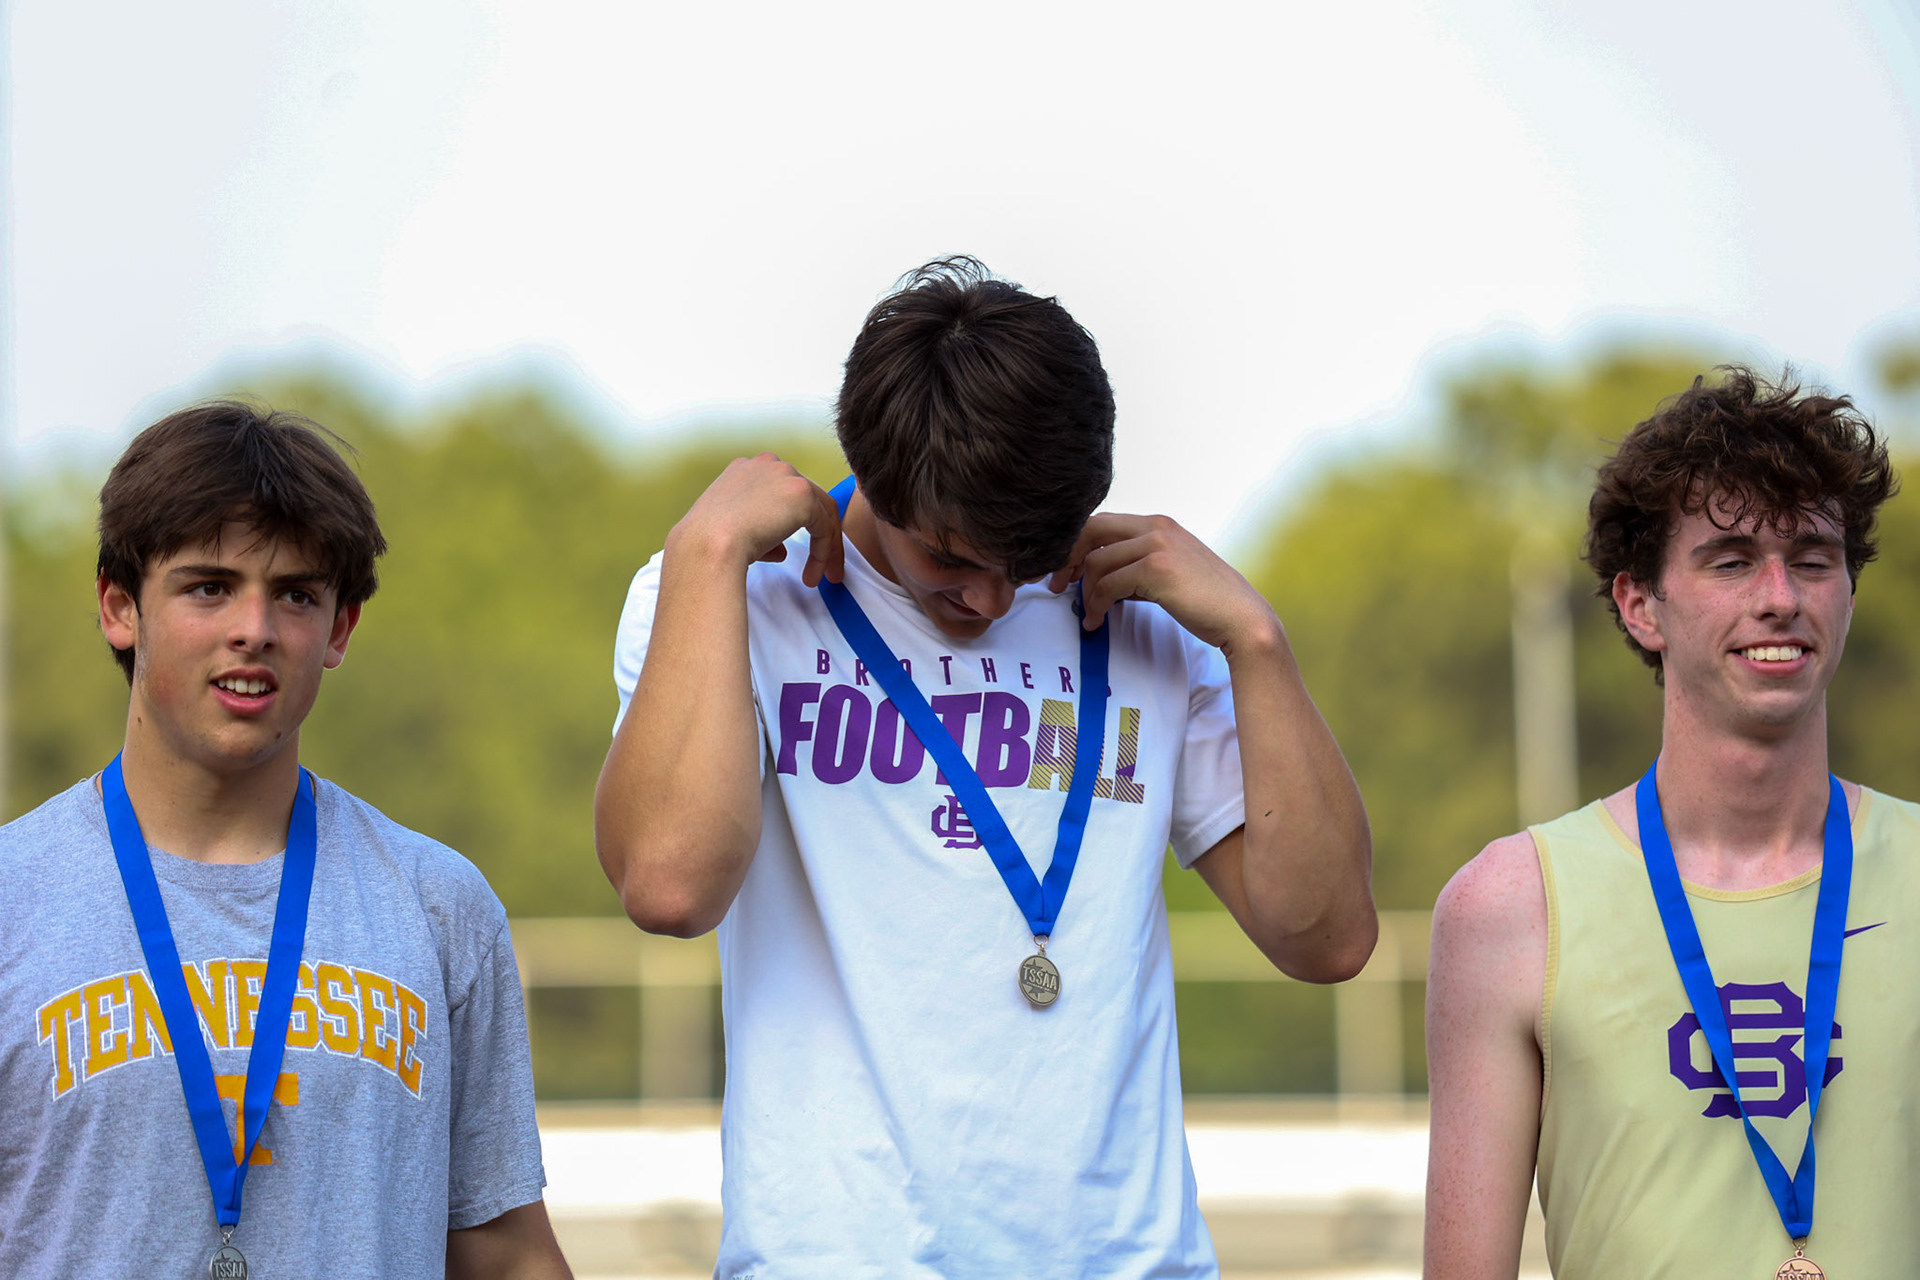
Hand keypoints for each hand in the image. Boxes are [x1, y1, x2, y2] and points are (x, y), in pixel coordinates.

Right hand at [670, 453, 844, 586]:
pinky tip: (811, 576)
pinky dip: (823, 554)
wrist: (708, 546)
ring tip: (825, 577)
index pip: (782, 491)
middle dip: (819, 533)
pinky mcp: (802, 494)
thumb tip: (781, 550)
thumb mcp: (735, 531)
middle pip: (808, 498)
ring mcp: (786, 476)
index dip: (792, 521)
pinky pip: (824, 527)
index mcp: (747, 469)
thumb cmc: (710, 545)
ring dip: (826, 547)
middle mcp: (768, 465)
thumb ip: (762, 532)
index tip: (792, 550)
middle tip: (822, 566)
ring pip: (822, 512)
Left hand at [1047, 512, 1279, 653]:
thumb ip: (1138, 565)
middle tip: (1056, 585)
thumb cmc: (1206, 600)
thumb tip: (1101, 576)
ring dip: (1084, 592)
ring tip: (1088, 614)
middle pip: (1090, 530)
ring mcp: (1157, 545)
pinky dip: (1095, 606)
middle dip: (1067, 558)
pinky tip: (1096, 621)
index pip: (1101, 522)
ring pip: (1096, 562)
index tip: (1064, 572)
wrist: (1241, 617)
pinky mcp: (1156, 569)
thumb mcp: (1170, 571)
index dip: (1076, 545)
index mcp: (1159, 524)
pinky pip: (1107, 584)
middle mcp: (1156, 527)